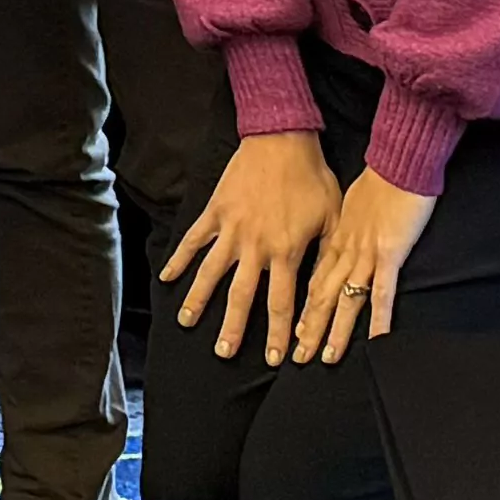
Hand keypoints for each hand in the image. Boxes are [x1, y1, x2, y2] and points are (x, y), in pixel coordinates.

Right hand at [165, 130, 337, 360]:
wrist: (282, 141)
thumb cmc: (313, 180)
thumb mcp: (332, 219)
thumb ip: (326, 255)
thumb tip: (330, 289)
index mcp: (286, 251)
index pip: (283, 303)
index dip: (280, 333)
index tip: (278, 359)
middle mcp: (255, 246)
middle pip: (242, 296)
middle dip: (233, 327)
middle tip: (224, 353)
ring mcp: (231, 229)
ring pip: (212, 272)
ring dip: (199, 299)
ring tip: (187, 322)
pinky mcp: (215, 212)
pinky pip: (194, 240)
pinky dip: (179, 259)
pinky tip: (167, 278)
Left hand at [288, 173, 438, 364]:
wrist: (397, 163)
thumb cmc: (378, 183)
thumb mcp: (348, 208)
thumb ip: (342, 232)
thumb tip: (336, 247)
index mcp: (334, 241)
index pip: (313, 282)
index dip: (302, 308)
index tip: (291, 332)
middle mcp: (343, 252)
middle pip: (321, 297)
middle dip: (308, 329)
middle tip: (296, 357)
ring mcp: (364, 254)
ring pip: (343, 299)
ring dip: (332, 330)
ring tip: (324, 356)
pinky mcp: (388, 253)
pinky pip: (383, 292)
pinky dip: (379, 318)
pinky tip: (376, 341)